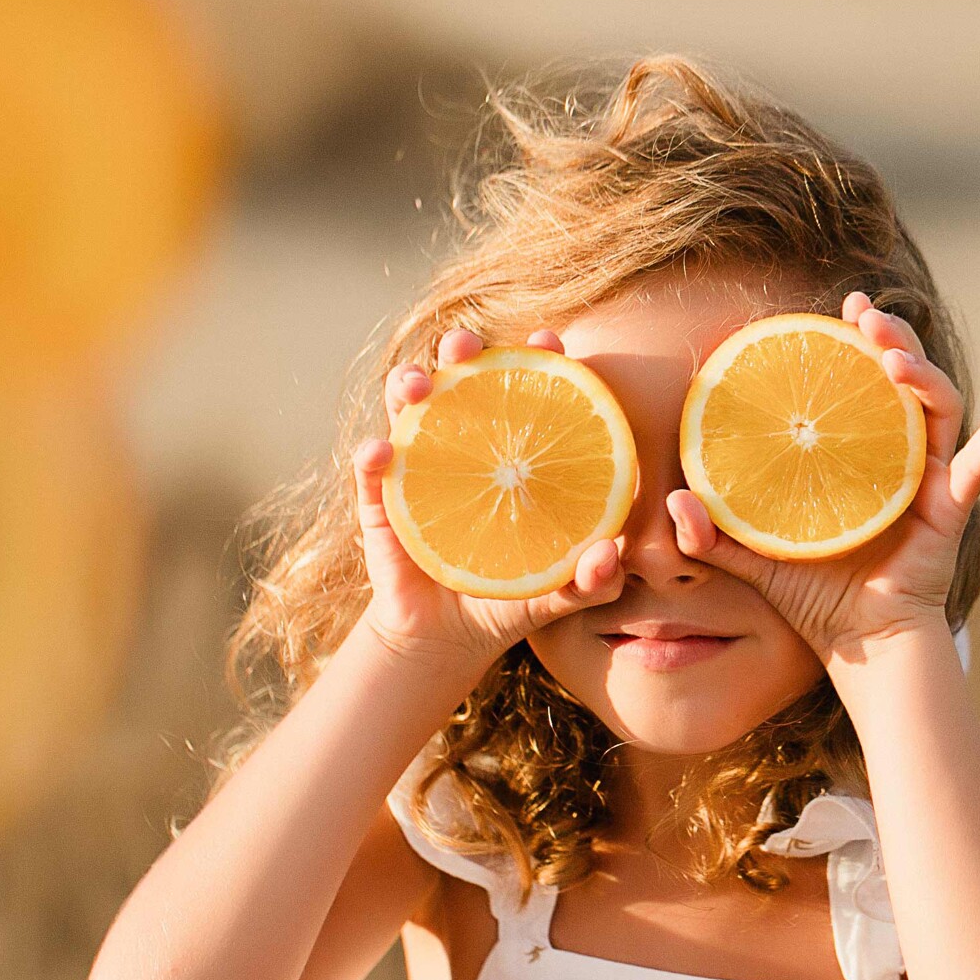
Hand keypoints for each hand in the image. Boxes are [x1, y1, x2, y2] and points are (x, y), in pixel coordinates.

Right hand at [351, 327, 626, 668]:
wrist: (449, 640)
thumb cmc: (513, 598)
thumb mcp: (564, 592)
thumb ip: (595, 578)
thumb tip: (609, 553)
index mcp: (511, 451)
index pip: (524, 389)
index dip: (535, 356)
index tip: (547, 339)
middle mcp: (462, 445)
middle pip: (459, 380)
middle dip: (459, 349)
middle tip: (464, 346)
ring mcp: (417, 469)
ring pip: (406, 409)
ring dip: (407, 384)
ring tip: (417, 385)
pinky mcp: (381, 504)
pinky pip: (370, 474)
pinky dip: (371, 457)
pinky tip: (379, 451)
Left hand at [667, 292, 979, 662]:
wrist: (861, 646)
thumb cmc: (816, 596)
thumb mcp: (755, 559)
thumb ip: (713, 534)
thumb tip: (670, 502)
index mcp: (859, 454)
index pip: (861, 384)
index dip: (854, 341)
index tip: (838, 308)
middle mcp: (899, 456)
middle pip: (903, 380)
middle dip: (889, 339)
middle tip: (863, 316)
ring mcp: (929, 479)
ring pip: (937, 408)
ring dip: (922, 373)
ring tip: (892, 356)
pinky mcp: (949, 510)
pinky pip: (979, 466)